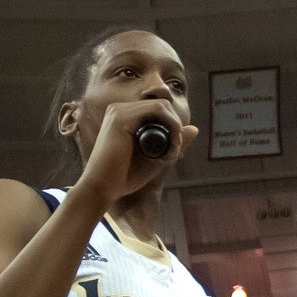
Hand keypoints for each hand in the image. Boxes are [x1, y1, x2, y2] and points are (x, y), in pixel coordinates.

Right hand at [76, 99, 198, 204]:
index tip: (176, 152)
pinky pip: (157, 110)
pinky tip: (172, 145)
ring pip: (162, 106)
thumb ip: (173, 142)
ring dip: (175, 128)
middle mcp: (120, 109)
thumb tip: (195, 128)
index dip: (173, 127)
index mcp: (125, 116)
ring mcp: (119, 111)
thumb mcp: (156, 158)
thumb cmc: (124, 177)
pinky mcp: (120, 117)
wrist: (102, 189)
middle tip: (177, 152)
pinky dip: (171, 126)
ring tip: (174, 151)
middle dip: (176, 127)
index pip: (158, 111)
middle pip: (162, 106)